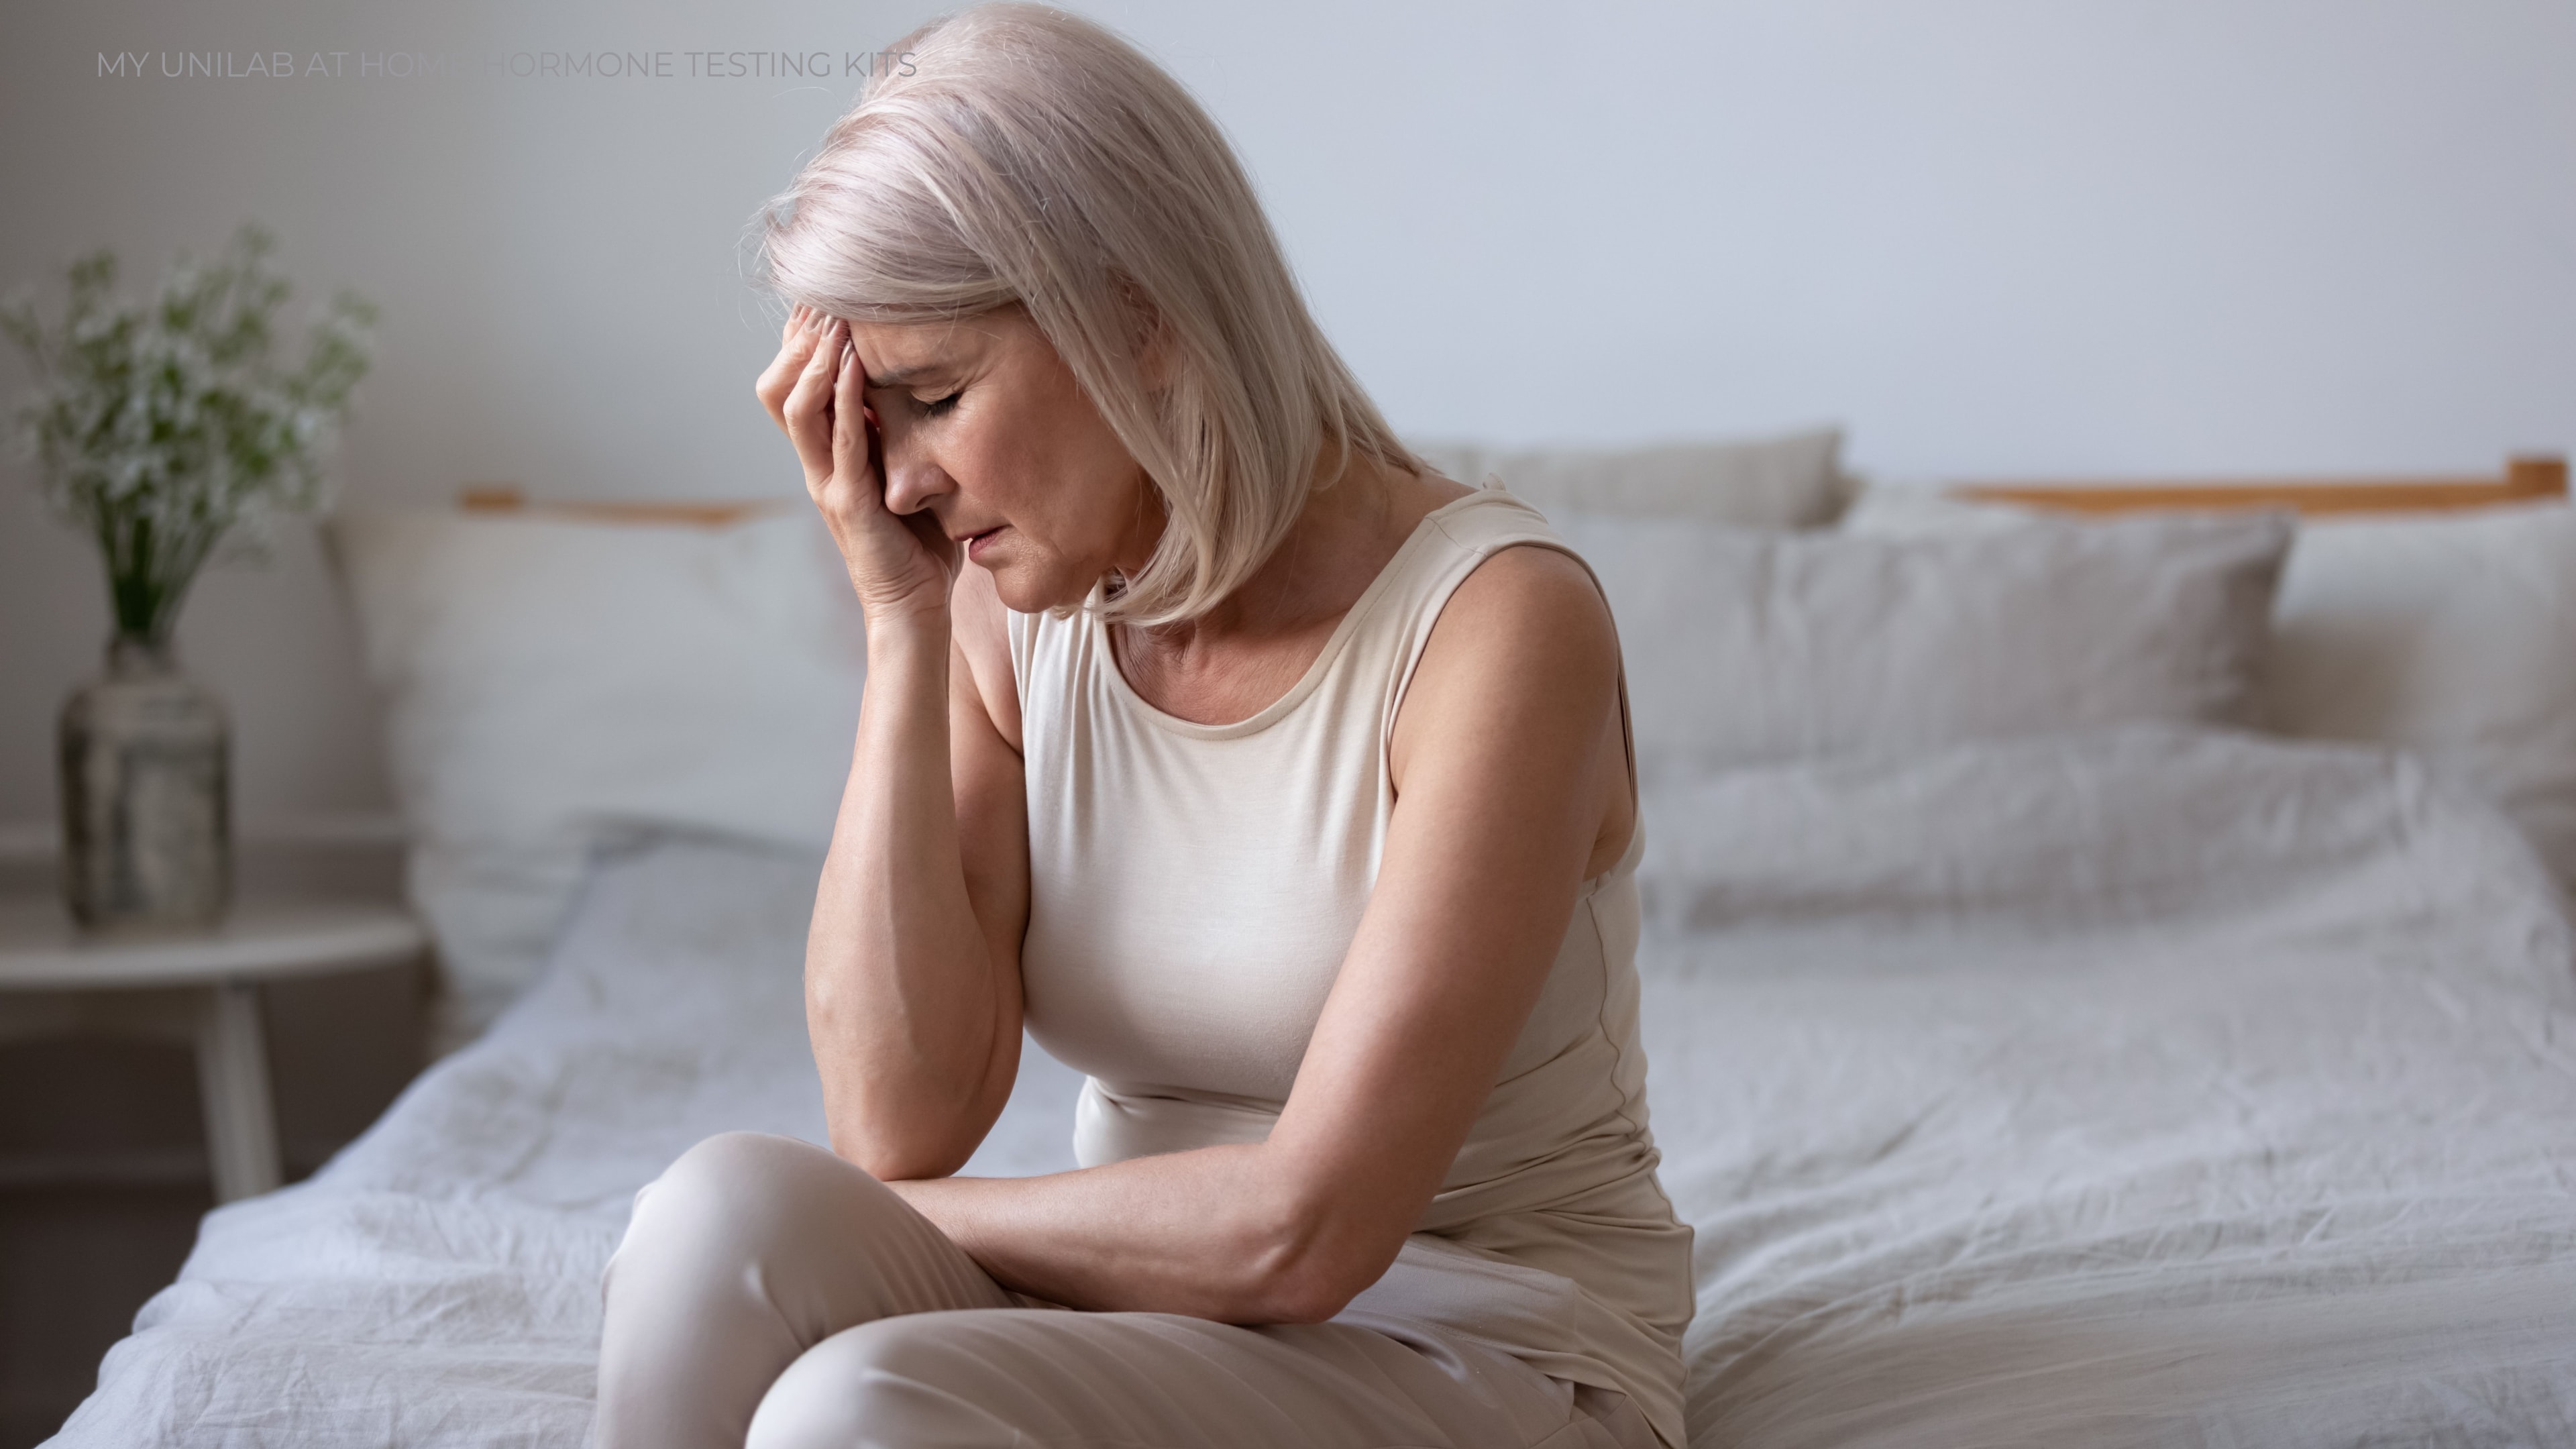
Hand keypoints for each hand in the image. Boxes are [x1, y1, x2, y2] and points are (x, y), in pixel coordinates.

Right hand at [757, 303, 958, 625]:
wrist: (913, 606)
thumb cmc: (915, 540)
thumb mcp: (903, 470)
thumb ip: (897, 431)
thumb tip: (917, 378)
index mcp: (824, 454)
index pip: (793, 382)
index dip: (799, 338)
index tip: (823, 293)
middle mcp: (815, 463)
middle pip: (778, 385)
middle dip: (798, 336)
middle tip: (823, 291)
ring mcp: (826, 481)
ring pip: (795, 405)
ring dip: (814, 356)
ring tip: (834, 315)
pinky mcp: (849, 502)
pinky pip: (837, 440)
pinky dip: (843, 396)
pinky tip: (853, 361)